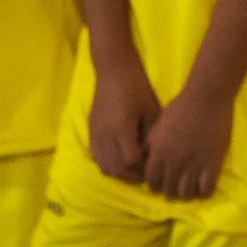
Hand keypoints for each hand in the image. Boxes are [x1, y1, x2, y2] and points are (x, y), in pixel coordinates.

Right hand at [88, 66, 160, 184]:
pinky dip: (108, 164)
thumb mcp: (151, 110)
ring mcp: (95, 135)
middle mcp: (105, 136)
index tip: (154, 165)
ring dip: (119, 172)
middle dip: (132, 176)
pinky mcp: (91, 132)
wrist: (113, 70)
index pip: (131, 161)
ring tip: (133, 170)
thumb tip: (154, 155)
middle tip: (146, 174)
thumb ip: (152, 135)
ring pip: (104, 166)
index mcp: (122, 129)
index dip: (143, 167)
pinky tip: (120, 160)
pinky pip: (96, 157)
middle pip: (116, 169)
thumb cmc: (137, 87)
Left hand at [142, 83, 234, 202]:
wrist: (207, 97)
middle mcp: (173, 163)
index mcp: (158, 153)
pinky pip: (206, 189)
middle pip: (168, 191)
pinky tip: (204, 183)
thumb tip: (144, 159)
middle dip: (172, 190)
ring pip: (186, 194)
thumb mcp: (158, 125)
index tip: (164, 181)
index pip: (152, 182)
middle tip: (178, 184)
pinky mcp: (212, 164)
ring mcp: (193, 165)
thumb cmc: (181, 106)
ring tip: (191, 186)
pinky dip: (204, 191)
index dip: (157, 184)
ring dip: (187, 193)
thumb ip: (150, 144)